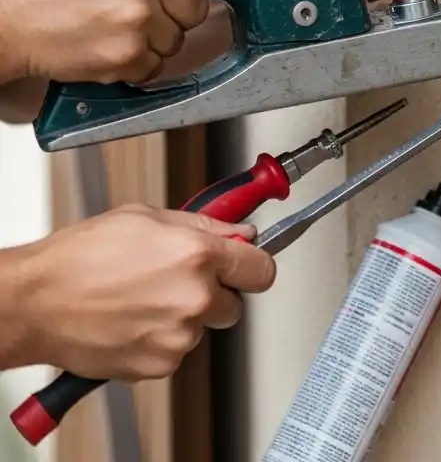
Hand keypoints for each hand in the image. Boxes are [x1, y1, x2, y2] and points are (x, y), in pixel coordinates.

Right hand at [0, 0, 223, 85]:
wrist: (0, 14)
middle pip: (198, 4)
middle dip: (173, 10)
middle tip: (134, 5)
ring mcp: (138, 15)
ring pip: (178, 39)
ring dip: (152, 38)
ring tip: (111, 23)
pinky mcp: (127, 54)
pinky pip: (155, 65)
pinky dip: (134, 63)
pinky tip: (104, 43)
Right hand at [13, 204, 274, 380]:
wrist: (36, 301)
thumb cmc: (81, 256)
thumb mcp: (148, 217)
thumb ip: (204, 226)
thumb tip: (240, 232)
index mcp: (198, 255)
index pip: (262, 268)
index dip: (253, 265)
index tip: (245, 265)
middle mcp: (195, 297)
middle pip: (235, 303)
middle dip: (215, 292)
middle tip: (178, 280)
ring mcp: (178, 335)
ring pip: (203, 328)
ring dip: (185, 317)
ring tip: (143, 299)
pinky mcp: (159, 366)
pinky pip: (176, 352)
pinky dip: (160, 341)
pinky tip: (133, 321)